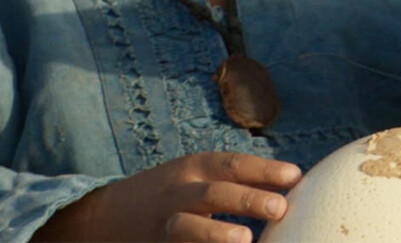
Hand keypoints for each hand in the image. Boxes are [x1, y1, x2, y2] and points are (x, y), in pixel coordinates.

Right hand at [32, 152, 301, 241]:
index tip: (295, 176)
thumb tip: (295, 181)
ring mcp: (165, 224)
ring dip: (216, 234)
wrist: (104, 216)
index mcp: (193, 168)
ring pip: (188, 228)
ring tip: (245, 239)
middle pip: (214, 193)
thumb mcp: (197, 176)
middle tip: (280, 207)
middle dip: (247, 198)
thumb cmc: (173, 192)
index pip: (232, 164)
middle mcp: (179, 194)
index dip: (263, 169)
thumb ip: (237, 179)